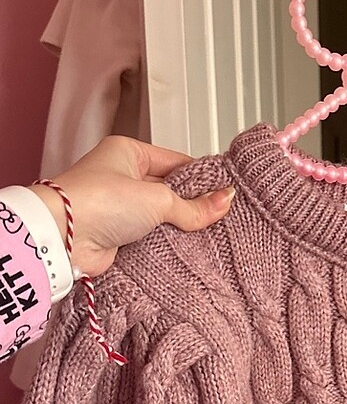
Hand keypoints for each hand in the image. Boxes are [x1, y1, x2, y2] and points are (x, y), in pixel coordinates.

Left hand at [29, 136, 234, 277]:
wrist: (63, 238)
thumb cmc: (98, 202)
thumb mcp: (157, 199)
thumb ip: (193, 206)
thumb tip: (225, 201)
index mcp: (130, 153)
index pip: (177, 162)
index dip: (202, 179)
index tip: (226, 193)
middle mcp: (123, 177)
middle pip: (171, 191)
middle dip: (193, 206)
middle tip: (222, 218)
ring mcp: (120, 207)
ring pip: (162, 217)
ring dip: (180, 228)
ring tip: (210, 236)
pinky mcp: (118, 235)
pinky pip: (151, 237)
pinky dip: (166, 244)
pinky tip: (187, 250)